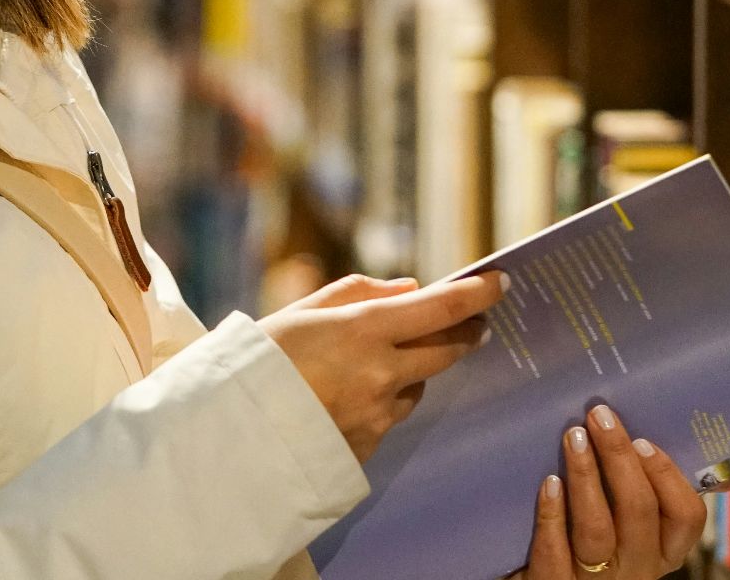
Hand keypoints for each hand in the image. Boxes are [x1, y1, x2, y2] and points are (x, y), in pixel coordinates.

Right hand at [260, 272, 505, 462]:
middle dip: (465, 333)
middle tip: (475, 323)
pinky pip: (391, 417)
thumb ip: (360, 293)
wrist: (229, 434)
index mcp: (364, 330)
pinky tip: (351, 397)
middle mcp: (381, 373)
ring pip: (417, 386)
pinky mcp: (370, 447)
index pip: (441, 307)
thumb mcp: (302, 311)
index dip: (477, 294)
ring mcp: (379, 414)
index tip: (501, 283)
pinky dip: (384, 401)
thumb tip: (411, 289)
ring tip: (381, 362)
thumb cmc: (258, 361)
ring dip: (415, 370)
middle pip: (447, 350)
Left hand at [508, 405, 708, 579]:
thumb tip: (643, 432)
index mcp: (663, 551)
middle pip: (639, 511)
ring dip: (585, 477)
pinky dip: (552, 515)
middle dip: (619, 457)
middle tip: (599, 417)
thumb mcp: (629, 525)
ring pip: (597, 530)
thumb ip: (642, 488)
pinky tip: (548, 483)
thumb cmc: (597, 540)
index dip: (667, 475)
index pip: (687, 516)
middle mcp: (637, 568)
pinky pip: (555, 552)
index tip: (642, 440)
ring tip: (573, 438)